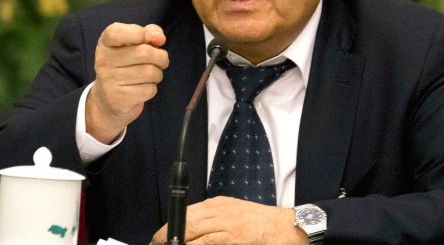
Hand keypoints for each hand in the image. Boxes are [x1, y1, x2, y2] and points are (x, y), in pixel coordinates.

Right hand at [86, 23, 168, 142]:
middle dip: (161, 57)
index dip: (139, 33)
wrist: (109, 99)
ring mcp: (109, 80)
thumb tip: (159, 38)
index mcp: (105, 43)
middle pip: (144, 53)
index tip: (151, 39)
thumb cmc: (127, 65)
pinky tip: (142, 87)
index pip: (116, 32)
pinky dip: (152, 88)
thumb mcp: (134, 43)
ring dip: (158, 74)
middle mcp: (103, 60)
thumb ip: (150, 32)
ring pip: (149, 72)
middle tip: (160, 60)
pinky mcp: (118, 98)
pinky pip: (148, 89)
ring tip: (151, 75)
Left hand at [151, 196, 307, 243]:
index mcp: (219, 204)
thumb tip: (195, 236)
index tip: (160, 237)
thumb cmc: (262, 225)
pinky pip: (207, 240)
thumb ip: (216, 224)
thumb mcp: (235, 218)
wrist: (286, 227)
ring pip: (193, 227)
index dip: (171, 225)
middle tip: (157, 243)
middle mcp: (221, 209)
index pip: (188, 211)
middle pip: (187, 218)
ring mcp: (227, 221)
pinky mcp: (235, 234)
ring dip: (177, 239)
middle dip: (168, 233)